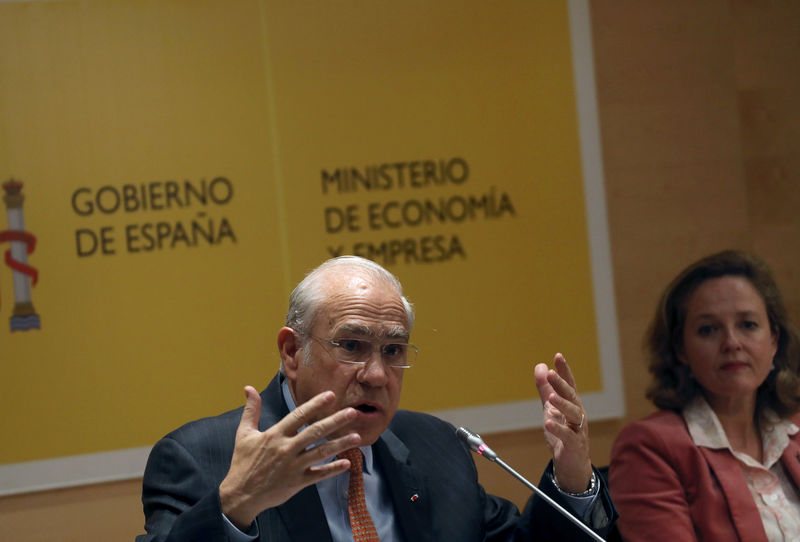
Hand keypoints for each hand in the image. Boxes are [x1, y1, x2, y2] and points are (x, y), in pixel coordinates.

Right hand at [219, 386, 360, 528]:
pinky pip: (319, 474)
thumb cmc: (243, 463)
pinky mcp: (298, 482)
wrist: (241, 495)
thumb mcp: (244, 434)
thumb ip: (251, 410)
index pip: (299, 415)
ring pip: (321, 452)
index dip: (315, 404)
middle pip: (315, 432)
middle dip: (335, 421)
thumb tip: (248, 388)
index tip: (330, 395)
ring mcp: (294, 466)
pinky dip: (333, 469)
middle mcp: (286, 449)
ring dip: (340, 444)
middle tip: (353, 412)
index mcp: (275, 435)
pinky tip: (347, 463)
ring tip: (357, 436)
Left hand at [534, 353, 591, 493]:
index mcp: (572, 404)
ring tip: (551, 397)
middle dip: (562, 384)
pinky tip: (547, 423)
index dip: (564, 370)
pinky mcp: (575, 445)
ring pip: (573, 414)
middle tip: (552, 374)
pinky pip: (568, 436)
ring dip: (562, 404)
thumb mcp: (551, 409)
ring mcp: (579, 429)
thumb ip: (545, 389)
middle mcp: (578, 414)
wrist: (571, 463)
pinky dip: (558, 429)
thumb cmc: (563, 434)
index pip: (569, 384)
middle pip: (571, 396)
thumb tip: (541, 366)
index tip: (558, 356)